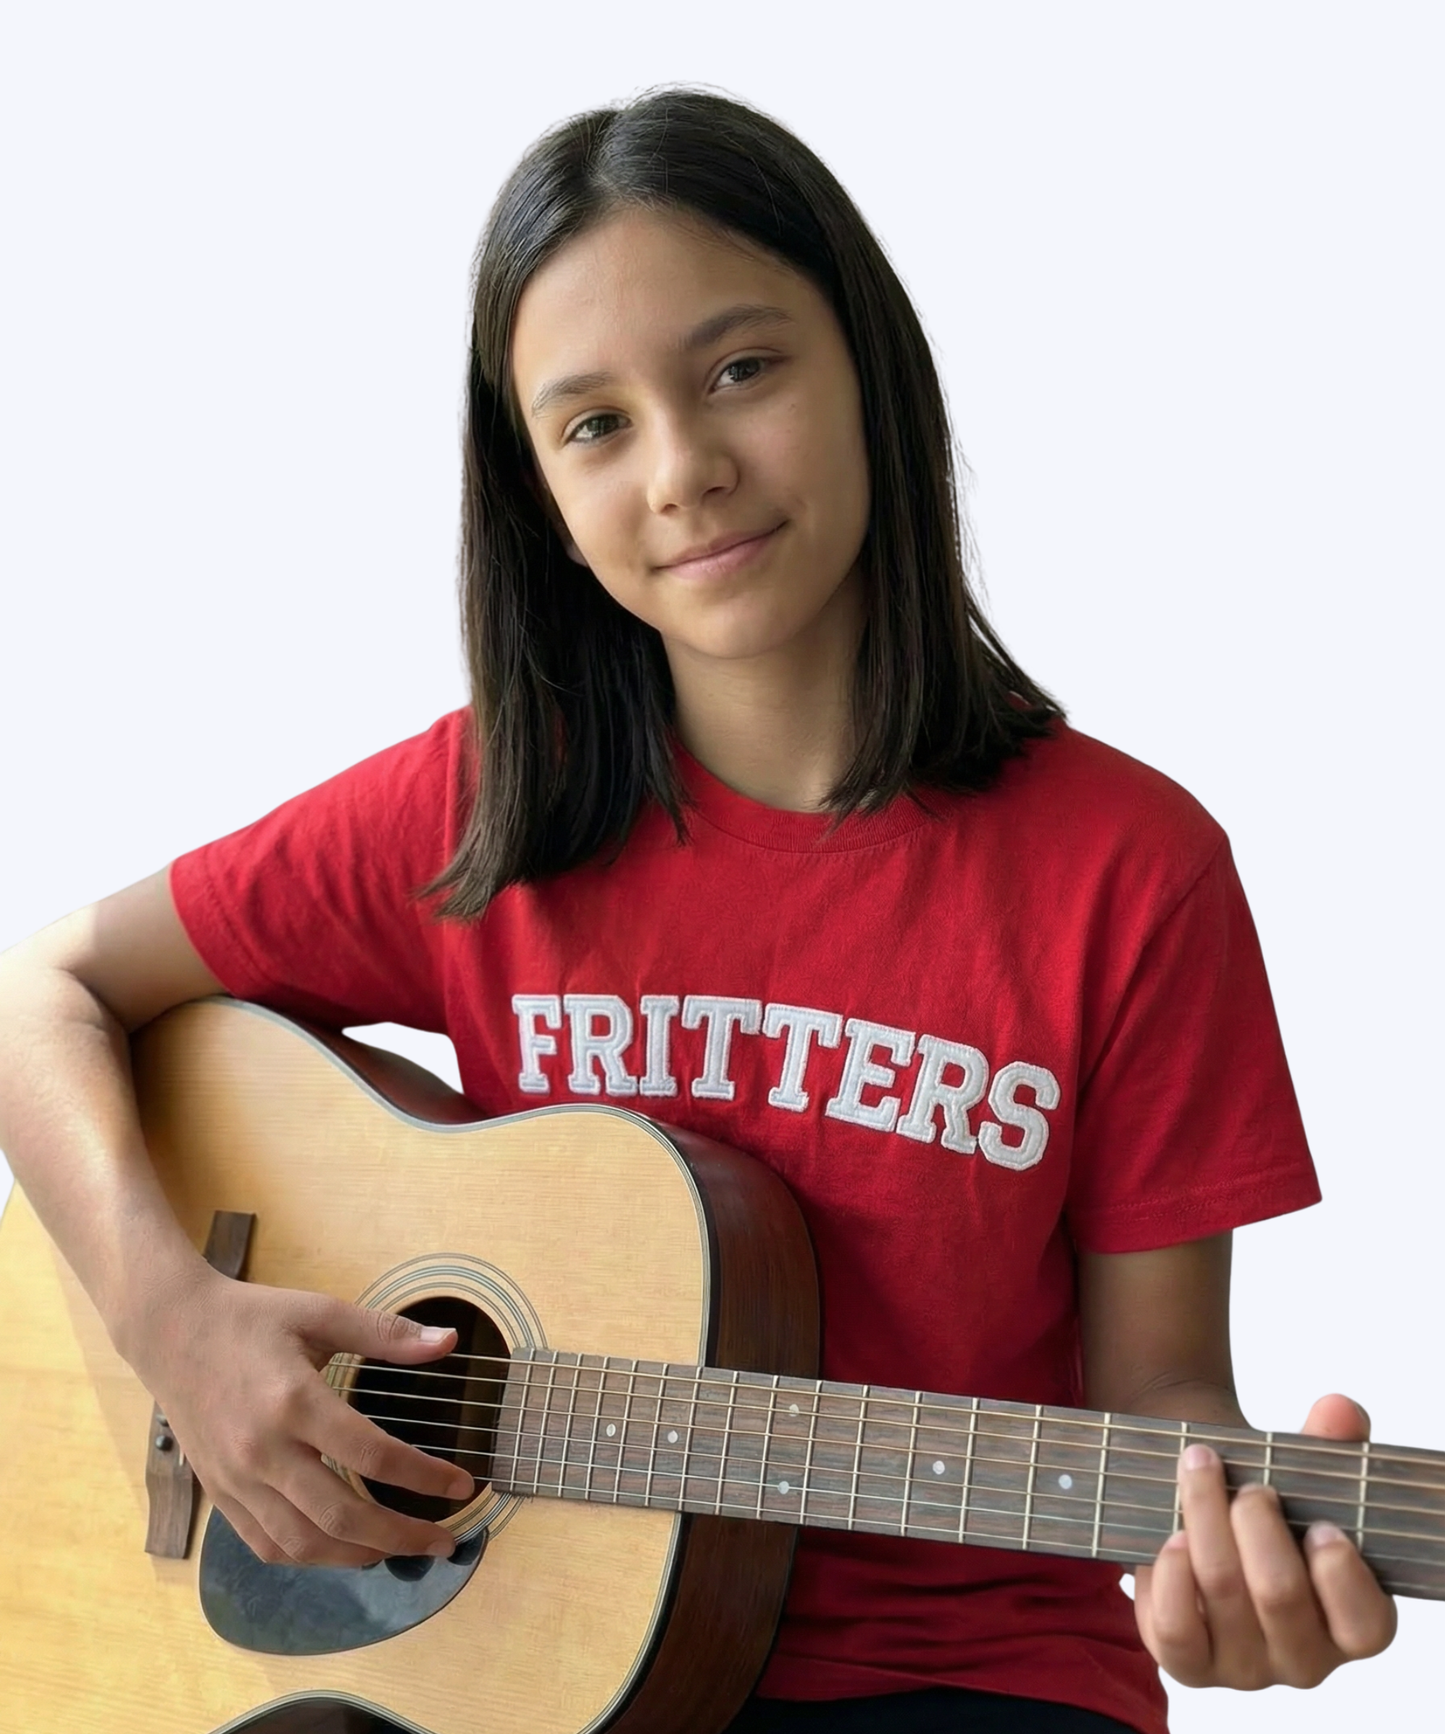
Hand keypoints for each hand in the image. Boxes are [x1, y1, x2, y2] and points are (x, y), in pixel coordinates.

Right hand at [129, 1265, 474, 1567]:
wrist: (170, 1330)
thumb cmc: (251, 1318)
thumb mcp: (321, 1312)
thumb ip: (386, 1333)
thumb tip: (451, 1341)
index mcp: (294, 1401)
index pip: (371, 1455)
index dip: (424, 1477)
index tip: (463, 1486)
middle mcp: (263, 1451)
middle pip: (341, 1515)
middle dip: (400, 1536)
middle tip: (443, 1541)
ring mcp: (237, 1479)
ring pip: (303, 1542)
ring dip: (358, 1555)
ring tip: (399, 1549)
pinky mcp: (219, 1493)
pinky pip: (267, 1545)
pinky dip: (310, 1556)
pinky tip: (342, 1548)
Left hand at [1133, 1394, 1396, 1687]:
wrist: (1194, 1499)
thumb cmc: (1260, 1494)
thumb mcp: (1299, 1468)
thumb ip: (1328, 1443)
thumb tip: (1340, 1411)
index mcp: (1351, 1621)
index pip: (1366, 1626)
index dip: (1342, 1576)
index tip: (1321, 1524)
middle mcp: (1302, 1657)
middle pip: (1280, 1595)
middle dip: (1257, 1523)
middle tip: (1250, 1486)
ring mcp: (1244, 1666)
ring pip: (1221, 1594)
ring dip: (1205, 1517)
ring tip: (1199, 1471)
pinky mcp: (1187, 1663)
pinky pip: (1175, 1629)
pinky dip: (1170, 1572)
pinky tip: (1172, 1534)